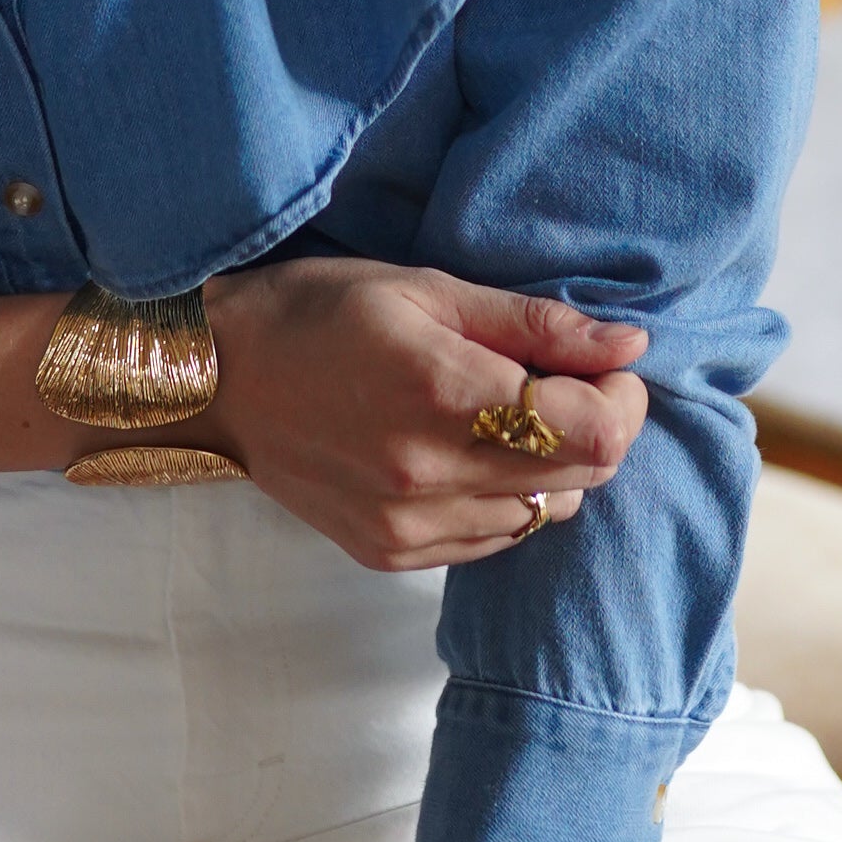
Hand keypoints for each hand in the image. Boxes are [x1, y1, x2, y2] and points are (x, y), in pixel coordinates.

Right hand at [200, 259, 646, 570]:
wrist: (212, 382)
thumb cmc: (316, 313)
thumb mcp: (425, 287)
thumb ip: (533, 324)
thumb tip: (628, 342)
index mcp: (444, 393)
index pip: (596, 431)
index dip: (622, 395)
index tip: (604, 363)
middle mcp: (430, 474)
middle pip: (584, 477)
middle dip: (597, 426)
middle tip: (564, 381)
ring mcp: (409, 526)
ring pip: (546, 515)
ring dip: (552, 466)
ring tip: (503, 416)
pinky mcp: (391, 554)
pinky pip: (495, 540)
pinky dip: (504, 498)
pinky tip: (463, 452)